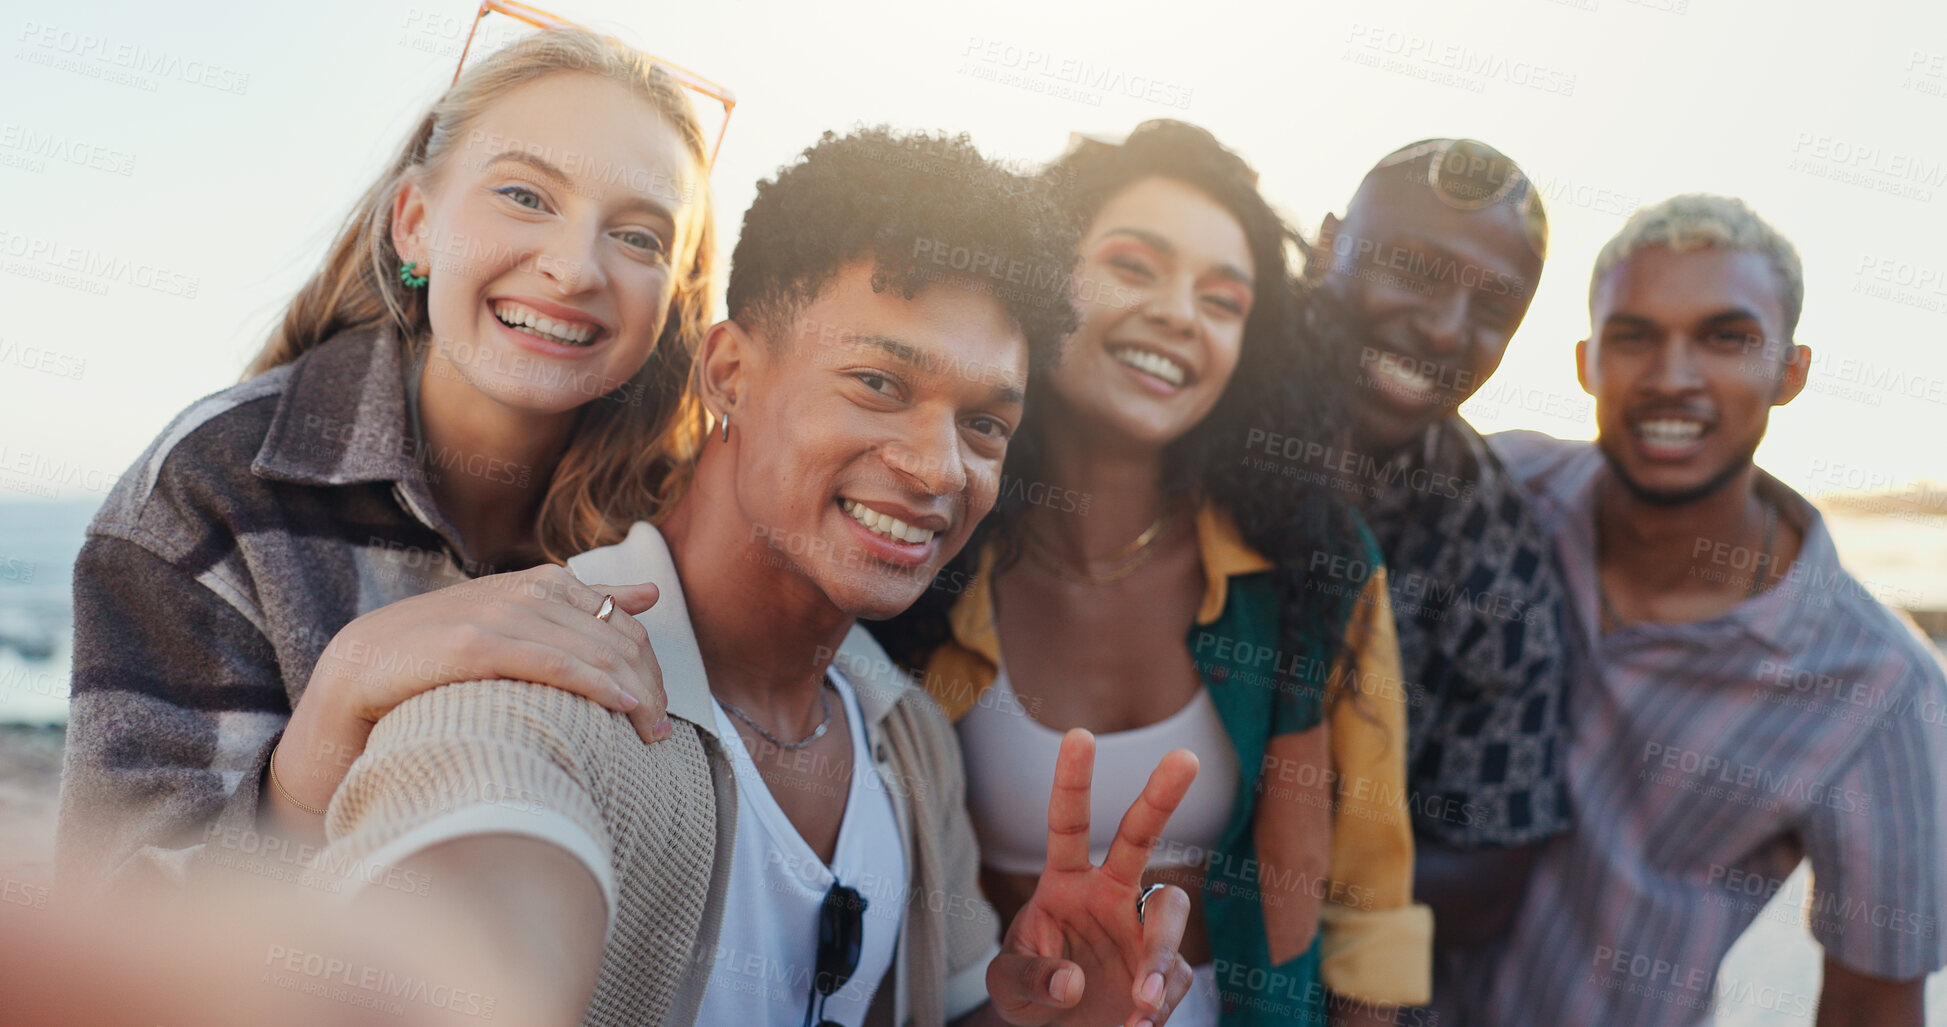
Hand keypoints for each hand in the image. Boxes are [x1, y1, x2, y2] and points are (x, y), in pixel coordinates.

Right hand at [272, 566, 667, 819]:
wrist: (354, 682)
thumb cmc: (436, 667)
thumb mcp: (513, 632)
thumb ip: (580, 610)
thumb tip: (650, 593)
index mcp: (536, 585)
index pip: (617, 620)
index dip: (646, 664)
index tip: (658, 711)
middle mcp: (520, 592)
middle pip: (612, 636)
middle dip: (645, 685)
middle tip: (660, 734)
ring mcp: (496, 614)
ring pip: (590, 650)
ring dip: (630, 693)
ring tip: (651, 734)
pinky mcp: (473, 644)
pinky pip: (551, 662)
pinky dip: (593, 683)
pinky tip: (620, 707)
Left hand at [985, 730, 1199, 1026]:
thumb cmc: (1032, 995)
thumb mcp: (1009, 990)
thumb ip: (1031, 980)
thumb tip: (1073, 982)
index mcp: (1065, 882)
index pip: (1068, 824)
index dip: (1074, 780)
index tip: (1080, 734)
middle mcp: (1109, 893)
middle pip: (1141, 835)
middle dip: (1162, 795)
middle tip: (1187, 757)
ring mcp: (1140, 928)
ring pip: (1170, 908)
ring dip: (1159, 952)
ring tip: (1140, 1000)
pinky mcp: (1163, 969)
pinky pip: (1174, 976)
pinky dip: (1158, 1004)